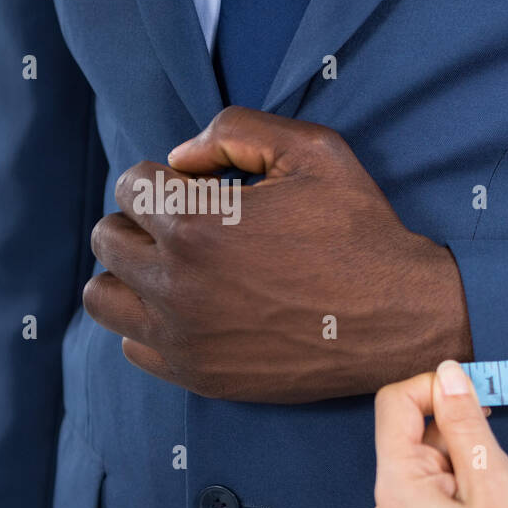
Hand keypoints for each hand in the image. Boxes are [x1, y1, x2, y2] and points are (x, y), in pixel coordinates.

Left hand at [83, 106, 470, 402]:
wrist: (403, 317)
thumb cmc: (362, 233)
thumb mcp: (316, 151)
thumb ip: (235, 131)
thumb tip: (179, 157)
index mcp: (198, 226)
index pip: (130, 185)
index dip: (169, 180)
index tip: (205, 193)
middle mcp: (178, 286)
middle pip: (110, 237)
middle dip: (147, 222)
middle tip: (197, 229)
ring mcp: (185, 338)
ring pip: (104, 296)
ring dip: (132, 274)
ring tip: (180, 269)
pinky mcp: (200, 376)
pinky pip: (132, 345)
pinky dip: (152, 324)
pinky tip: (197, 310)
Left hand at [371, 361, 507, 507]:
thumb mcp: (494, 482)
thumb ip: (467, 423)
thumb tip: (448, 375)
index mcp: (396, 486)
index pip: (395, 403)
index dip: (437, 388)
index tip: (479, 399)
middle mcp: (387, 506)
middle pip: (411, 433)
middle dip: (456, 428)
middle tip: (499, 455)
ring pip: (426, 466)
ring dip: (462, 461)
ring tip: (498, 496)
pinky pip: (431, 496)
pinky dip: (460, 488)